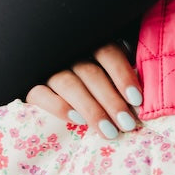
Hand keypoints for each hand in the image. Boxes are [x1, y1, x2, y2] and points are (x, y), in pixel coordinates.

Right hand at [26, 43, 142, 140]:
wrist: (50, 82)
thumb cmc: (93, 75)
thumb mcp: (109, 69)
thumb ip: (125, 71)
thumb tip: (144, 95)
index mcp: (90, 43)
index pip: (107, 53)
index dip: (123, 75)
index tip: (137, 100)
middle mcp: (68, 53)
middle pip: (91, 73)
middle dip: (111, 100)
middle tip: (127, 124)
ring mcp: (47, 68)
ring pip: (68, 84)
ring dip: (91, 109)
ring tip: (109, 131)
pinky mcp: (30, 85)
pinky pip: (40, 94)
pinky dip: (59, 107)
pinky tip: (76, 120)